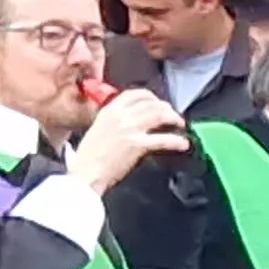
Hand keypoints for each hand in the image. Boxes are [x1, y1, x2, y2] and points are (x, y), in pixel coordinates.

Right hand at [71, 88, 191, 192]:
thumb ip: (114, 122)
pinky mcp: (137, 145)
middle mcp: (120, 116)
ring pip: (159, 115)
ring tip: (181, 125)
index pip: (135, 94)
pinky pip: (163, 139)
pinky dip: (176, 141)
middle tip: (174, 116)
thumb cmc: (89, 157)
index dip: (152, 97)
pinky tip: (183, 144)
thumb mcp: (98, 130)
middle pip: (151, 104)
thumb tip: (132, 121)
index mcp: (109, 111)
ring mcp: (129, 129)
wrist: (85, 173)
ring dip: (174, 118)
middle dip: (166, 108)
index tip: (159, 103)